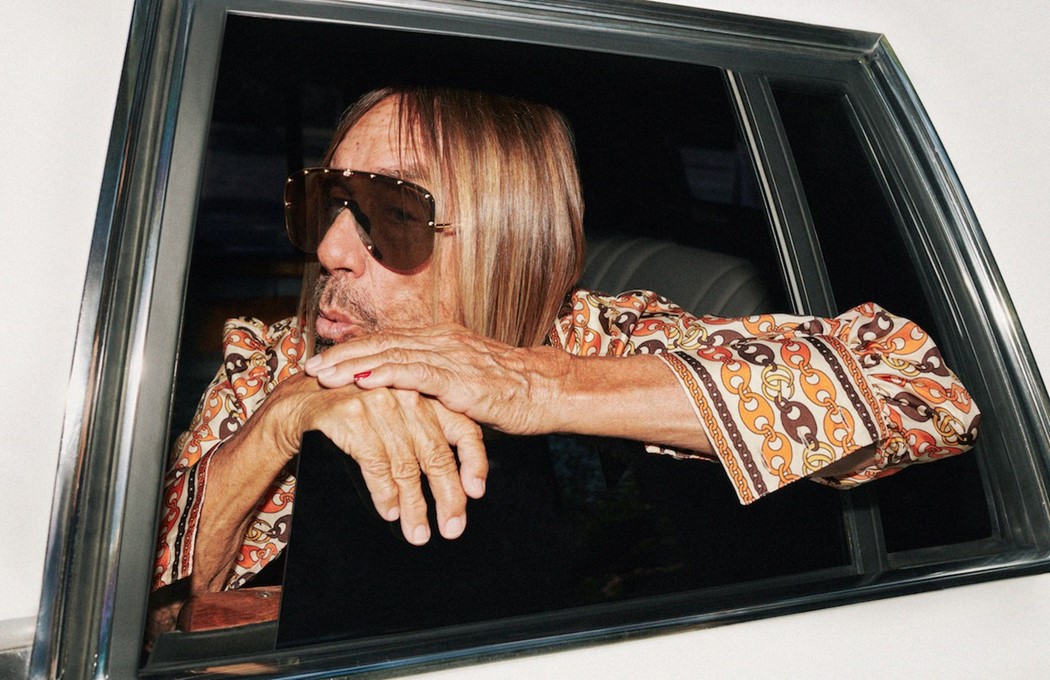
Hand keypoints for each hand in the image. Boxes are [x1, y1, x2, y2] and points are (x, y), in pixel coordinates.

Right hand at [271, 373, 486, 544]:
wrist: (298, 401)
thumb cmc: (354, 414)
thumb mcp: (395, 418)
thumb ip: (424, 436)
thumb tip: (458, 483)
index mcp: (425, 395)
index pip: (463, 429)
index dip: (474, 464)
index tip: (476, 494)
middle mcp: (407, 396)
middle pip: (437, 454)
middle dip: (447, 497)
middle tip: (451, 528)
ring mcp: (379, 404)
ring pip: (406, 465)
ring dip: (414, 506)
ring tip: (418, 533)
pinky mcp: (350, 417)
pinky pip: (376, 465)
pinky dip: (384, 494)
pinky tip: (389, 512)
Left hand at [303, 324, 570, 434]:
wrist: (546, 390)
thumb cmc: (509, 390)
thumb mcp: (464, 381)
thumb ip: (435, 381)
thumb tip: (407, 394)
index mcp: (440, 339)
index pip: (387, 340)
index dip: (352, 349)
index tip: (322, 360)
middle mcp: (441, 341)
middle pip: (381, 343)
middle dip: (342, 355)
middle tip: (308, 366)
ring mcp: (450, 356)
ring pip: (391, 354)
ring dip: (353, 364)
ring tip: (323, 374)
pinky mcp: (460, 378)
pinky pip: (416, 373)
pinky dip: (386, 374)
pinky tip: (362, 379)